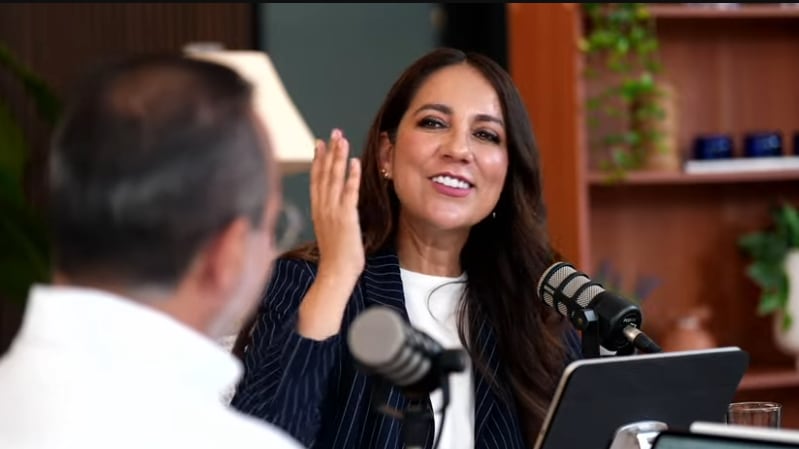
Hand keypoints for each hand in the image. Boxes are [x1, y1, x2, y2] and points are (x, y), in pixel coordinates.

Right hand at [310, 129, 364, 284]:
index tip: (319, 142)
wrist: (335, 275)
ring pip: (334, 178)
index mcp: (318, 211)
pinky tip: (354, 161)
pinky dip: (351, 176)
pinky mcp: (346, 218)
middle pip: (324, 174)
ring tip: (342, 139)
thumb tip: (337, 210)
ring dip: (338, 157)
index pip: (316, 179)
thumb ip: (331, 218)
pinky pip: (349, 192)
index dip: (318, 159)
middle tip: (333, 132)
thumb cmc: (336, 259)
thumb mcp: (330, 232)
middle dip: (329, 151)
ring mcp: (333, 212)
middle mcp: (322, 208)